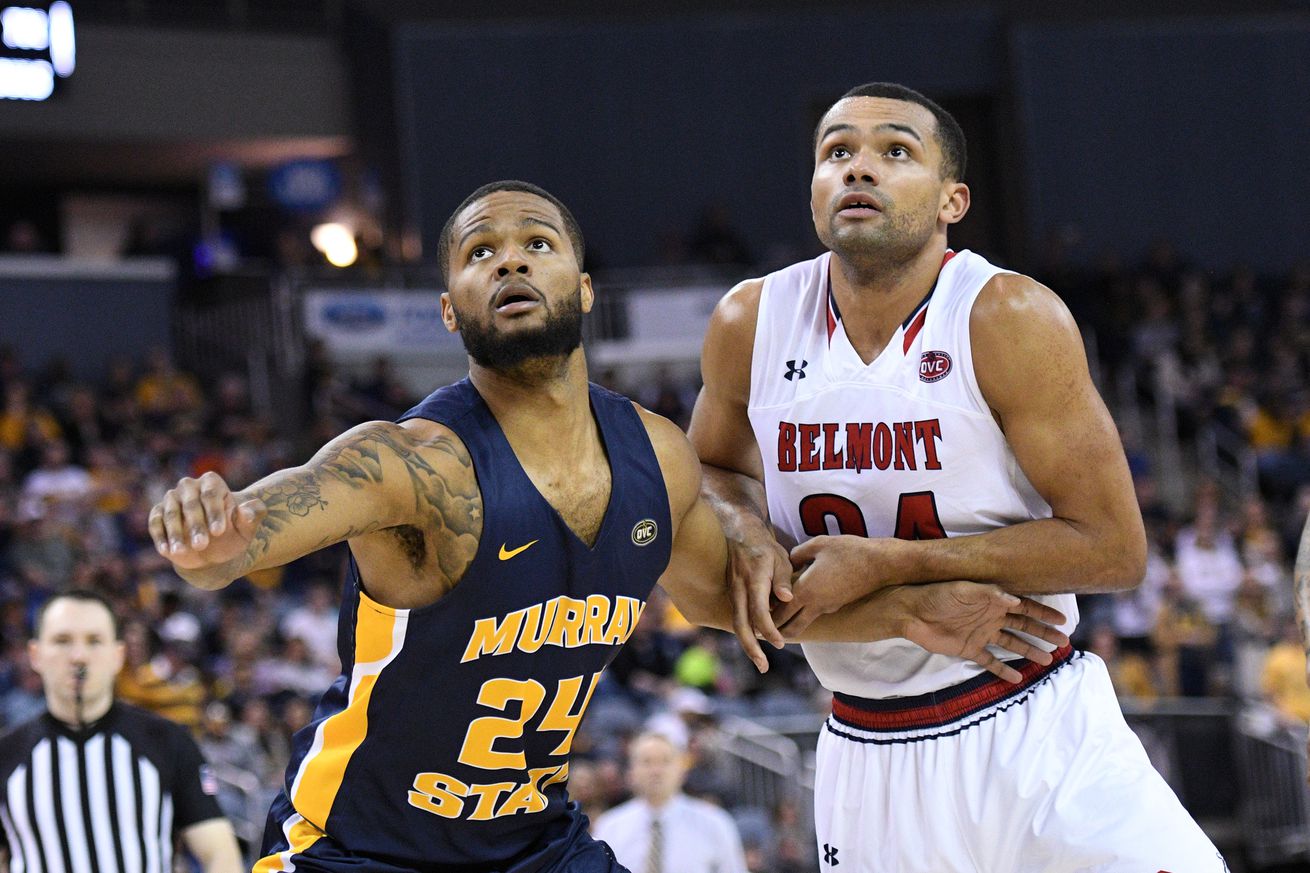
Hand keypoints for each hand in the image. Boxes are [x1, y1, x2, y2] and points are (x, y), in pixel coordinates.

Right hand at [148, 471, 266, 572]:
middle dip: (196, 526)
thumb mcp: (247, 528)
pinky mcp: (158, 513)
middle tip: (202, 545)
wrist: (213, 550)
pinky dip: (161, 536)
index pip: (211, 494)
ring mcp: (171, 499)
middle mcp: (189, 486)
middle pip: (191, 504)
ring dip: (176, 533)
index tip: (219, 532)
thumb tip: (246, 512)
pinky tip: (167, 551)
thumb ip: (252, 516)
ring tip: (182, 551)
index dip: (215, 513)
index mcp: (212, 482)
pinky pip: (155, 523)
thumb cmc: (232, 534)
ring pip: (171, 513)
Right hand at [724, 520, 792, 673]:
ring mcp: (733, 592)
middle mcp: (738, 588)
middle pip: (740, 624)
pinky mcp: (732, 594)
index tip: (780, 642)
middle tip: (763, 667)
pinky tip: (756, 644)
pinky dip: (746, 632)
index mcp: (752, 579)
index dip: (769, 629)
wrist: (740, 532)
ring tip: (760, 662)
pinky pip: (738, 617)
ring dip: (747, 644)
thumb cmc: (765, 546)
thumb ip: (782, 579)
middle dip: (751, 648)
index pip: (758, 611)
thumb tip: (787, 597)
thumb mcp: (779, 557)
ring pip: (737, 623)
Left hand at [772, 535, 902, 636]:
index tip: (753, 622)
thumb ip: (798, 554)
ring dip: (790, 624)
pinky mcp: (839, 605)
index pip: (780, 612)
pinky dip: (804, 614)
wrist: (881, 564)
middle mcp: (816, 604)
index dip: (765, 619)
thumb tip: (787, 561)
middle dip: (775, 632)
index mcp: (806, 590)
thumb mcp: (819, 545)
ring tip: (776, 622)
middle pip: (791, 627)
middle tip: (762, 632)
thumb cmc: (849, 551)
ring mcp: (829, 607)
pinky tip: (799, 605)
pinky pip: (816, 614)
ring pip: (804, 623)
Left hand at [896, 581, 1069, 683]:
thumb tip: (1017, 601)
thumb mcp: (964, 590)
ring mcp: (980, 634)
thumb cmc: (938, 595)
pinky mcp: (968, 649)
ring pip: (1011, 644)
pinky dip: (1003, 670)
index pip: (1024, 608)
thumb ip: (990, 594)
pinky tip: (1016, 678)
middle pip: (1023, 627)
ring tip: (1048, 660)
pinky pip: (989, 661)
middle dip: (1043, 633)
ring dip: (1029, 651)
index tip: (1062, 621)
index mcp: (992, 601)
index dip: (1043, 614)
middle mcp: (990, 618)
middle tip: (1063, 642)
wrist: (912, 612)